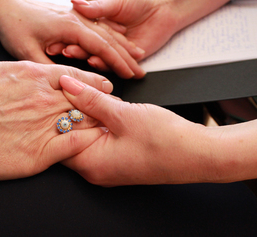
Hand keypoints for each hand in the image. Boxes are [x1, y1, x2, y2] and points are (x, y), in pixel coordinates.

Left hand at [0, 0, 145, 78]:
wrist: (6, 6)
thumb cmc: (15, 27)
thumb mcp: (27, 53)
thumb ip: (49, 68)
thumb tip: (68, 83)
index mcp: (70, 27)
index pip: (101, 46)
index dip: (117, 61)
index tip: (130, 73)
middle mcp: (77, 18)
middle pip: (109, 38)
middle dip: (127, 55)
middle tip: (141, 70)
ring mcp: (76, 15)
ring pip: (106, 29)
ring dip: (124, 43)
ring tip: (138, 54)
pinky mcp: (73, 16)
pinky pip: (98, 23)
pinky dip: (113, 31)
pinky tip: (121, 34)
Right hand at [0, 61, 112, 179]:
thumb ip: (25, 72)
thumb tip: (38, 73)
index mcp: (36, 77)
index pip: (78, 77)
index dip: (95, 82)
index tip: (105, 86)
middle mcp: (45, 100)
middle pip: (87, 98)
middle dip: (103, 102)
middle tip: (114, 105)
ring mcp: (45, 126)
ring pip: (85, 121)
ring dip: (98, 122)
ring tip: (109, 123)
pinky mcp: (40, 153)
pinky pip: (74, 146)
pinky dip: (87, 142)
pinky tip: (94, 142)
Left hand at [59, 75, 214, 186]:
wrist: (200, 155)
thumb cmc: (165, 141)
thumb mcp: (122, 114)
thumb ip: (90, 99)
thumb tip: (67, 85)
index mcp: (90, 164)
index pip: (56, 138)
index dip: (57, 111)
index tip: (62, 89)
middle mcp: (95, 169)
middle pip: (71, 135)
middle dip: (75, 109)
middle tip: (81, 87)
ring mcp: (108, 165)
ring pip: (88, 133)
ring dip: (91, 112)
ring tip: (100, 94)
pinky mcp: (119, 157)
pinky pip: (102, 136)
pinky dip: (104, 120)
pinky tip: (113, 105)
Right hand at [70, 0, 178, 61]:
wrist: (165, 9)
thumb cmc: (140, 1)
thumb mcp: (115, 2)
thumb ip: (97, 7)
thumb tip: (75, 3)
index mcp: (97, 26)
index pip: (80, 34)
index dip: (70, 37)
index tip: (59, 39)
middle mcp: (104, 41)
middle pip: (87, 47)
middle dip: (77, 50)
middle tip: (67, 51)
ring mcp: (116, 52)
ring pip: (100, 58)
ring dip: (91, 59)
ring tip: (85, 58)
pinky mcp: (128, 61)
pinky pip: (116, 65)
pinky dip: (108, 65)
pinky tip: (100, 63)